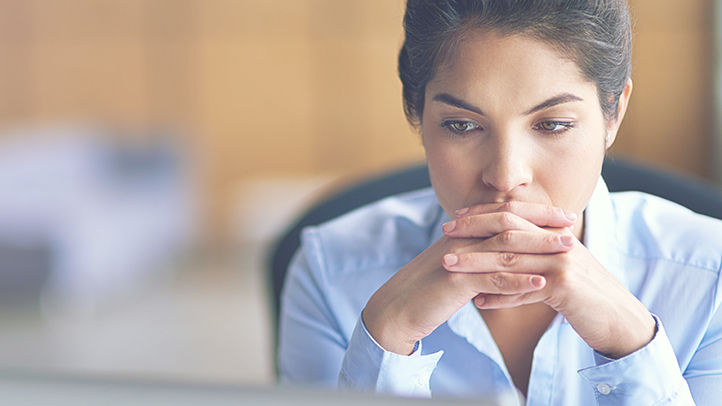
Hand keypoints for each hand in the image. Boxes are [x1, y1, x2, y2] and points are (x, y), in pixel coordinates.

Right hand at [362, 202, 575, 354]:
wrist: (397, 308)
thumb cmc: (427, 290)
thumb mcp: (456, 266)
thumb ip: (478, 255)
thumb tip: (506, 251)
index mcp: (462, 232)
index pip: (504, 213)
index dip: (535, 212)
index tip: (562, 215)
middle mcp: (461, 238)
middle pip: (508, 223)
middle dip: (543, 223)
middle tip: (572, 225)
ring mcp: (458, 258)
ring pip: (505, 247)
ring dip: (539, 248)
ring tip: (568, 251)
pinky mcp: (455, 281)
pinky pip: (492, 279)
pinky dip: (519, 281)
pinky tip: (542, 284)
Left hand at [444, 202, 655, 358]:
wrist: (620, 318)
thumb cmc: (584, 295)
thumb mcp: (557, 270)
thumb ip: (531, 259)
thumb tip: (497, 262)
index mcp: (554, 232)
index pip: (514, 214)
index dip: (483, 214)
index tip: (455, 218)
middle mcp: (558, 241)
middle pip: (508, 229)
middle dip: (473, 229)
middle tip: (444, 232)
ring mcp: (562, 262)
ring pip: (510, 258)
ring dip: (476, 262)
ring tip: (448, 266)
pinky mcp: (565, 287)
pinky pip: (523, 290)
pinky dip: (499, 296)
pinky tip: (478, 302)